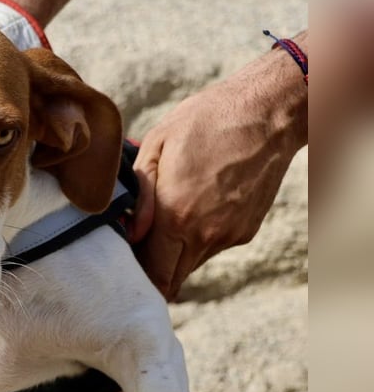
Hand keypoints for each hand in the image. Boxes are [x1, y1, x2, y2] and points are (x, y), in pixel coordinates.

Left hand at [130, 41, 306, 299]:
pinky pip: (212, 247)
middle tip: (139, 247)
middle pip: (171, 280)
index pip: (153, 275)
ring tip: (169, 217)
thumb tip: (131, 233)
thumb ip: (140, 196)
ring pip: (191, 264)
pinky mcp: (246, 231)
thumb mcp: (157, 145)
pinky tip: (198, 205)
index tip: (124, 262)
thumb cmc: (205, 121)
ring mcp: (229, 236)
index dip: (135, 275)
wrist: (266, 112)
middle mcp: (205, 235)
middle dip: (152, 271)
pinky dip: (199, 238)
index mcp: (177, 217)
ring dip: (175, 253)